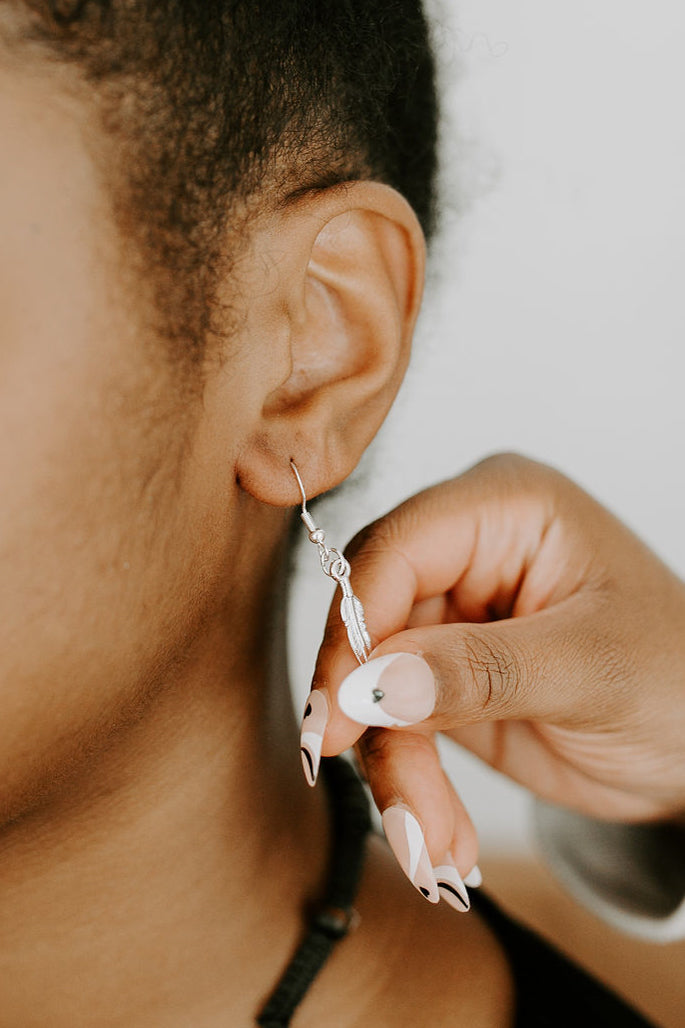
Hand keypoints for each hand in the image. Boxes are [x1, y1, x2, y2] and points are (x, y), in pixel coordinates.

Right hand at [302, 454, 684, 901]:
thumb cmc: (679, 676)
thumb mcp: (592, 669)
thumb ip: (481, 671)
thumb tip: (370, 684)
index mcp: (505, 508)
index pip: (396, 550)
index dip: (355, 631)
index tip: (337, 718)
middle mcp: (465, 551)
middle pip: (370, 624)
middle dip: (375, 723)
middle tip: (399, 809)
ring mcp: (449, 616)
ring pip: (370, 688)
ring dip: (395, 773)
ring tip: (436, 845)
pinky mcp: (439, 676)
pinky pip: (392, 727)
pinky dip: (410, 786)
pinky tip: (443, 837)